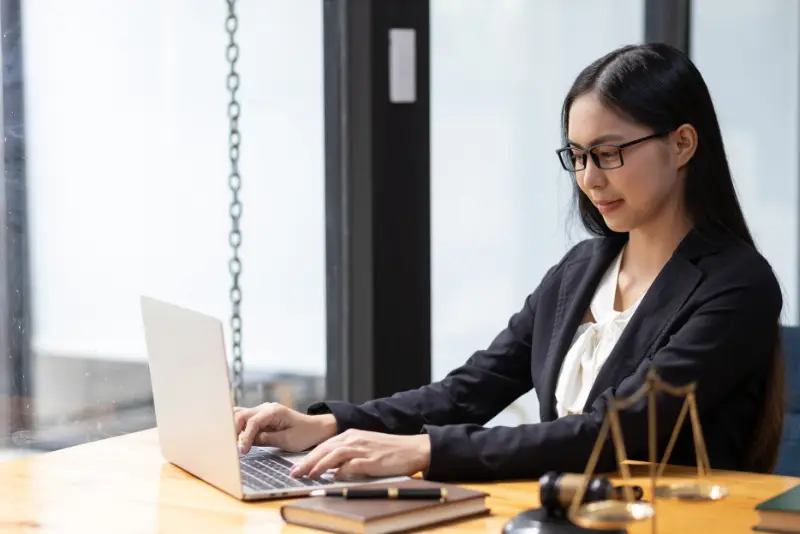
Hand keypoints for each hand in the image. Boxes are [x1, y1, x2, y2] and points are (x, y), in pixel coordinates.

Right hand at [234, 402, 336, 453]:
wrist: (315, 428)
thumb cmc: (305, 434)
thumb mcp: (287, 440)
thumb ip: (266, 439)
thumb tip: (247, 441)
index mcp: (274, 411)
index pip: (252, 422)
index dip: (245, 437)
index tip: (242, 451)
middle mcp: (265, 408)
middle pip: (241, 415)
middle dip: (235, 431)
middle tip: (233, 448)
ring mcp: (262, 411)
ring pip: (240, 415)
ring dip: (234, 428)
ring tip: (232, 443)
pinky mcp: (260, 417)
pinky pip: (245, 419)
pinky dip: (238, 427)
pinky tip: (235, 438)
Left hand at [289, 429, 430, 479]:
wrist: (412, 448)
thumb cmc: (389, 450)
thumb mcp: (365, 446)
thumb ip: (348, 454)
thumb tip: (331, 468)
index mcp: (351, 435)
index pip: (324, 445)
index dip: (308, 456)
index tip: (296, 467)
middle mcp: (355, 439)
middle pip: (325, 449)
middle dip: (308, 461)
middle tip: (294, 473)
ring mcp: (363, 449)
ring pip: (335, 455)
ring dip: (320, 465)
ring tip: (309, 475)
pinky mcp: (373, 460)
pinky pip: (353, 465)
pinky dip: (341, 470)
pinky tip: (334, 476)